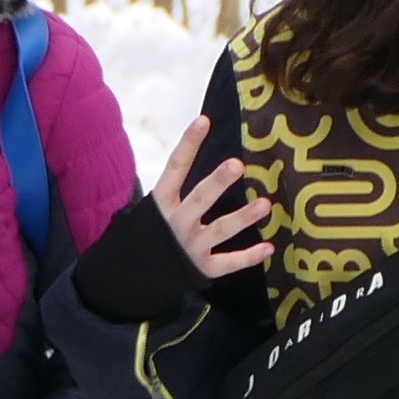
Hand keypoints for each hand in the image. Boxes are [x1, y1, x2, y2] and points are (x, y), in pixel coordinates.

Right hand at [149, 123, 272, 278]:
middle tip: (237, 165)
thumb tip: (194, 149)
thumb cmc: (150, 234)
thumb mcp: (151, 209)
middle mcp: (175, 224)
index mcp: (161, 203)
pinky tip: (268, 248)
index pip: (175, 167)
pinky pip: (227, 263)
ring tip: (265, 204)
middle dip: (218, 182)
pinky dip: (248, 257)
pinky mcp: (201, 269)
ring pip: (219, 231)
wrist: (130, 277)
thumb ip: (173, 187)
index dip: (188, 144)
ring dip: (243, 217)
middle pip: (200, 199)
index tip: (204, 121)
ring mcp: (189, 247)